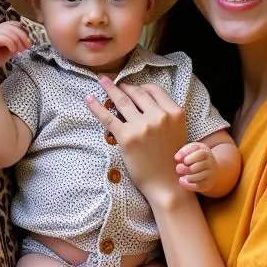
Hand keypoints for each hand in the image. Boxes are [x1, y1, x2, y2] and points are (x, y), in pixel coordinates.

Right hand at [0, 22, 31, 71]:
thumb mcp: (10, 48)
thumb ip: (17, 42)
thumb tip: (28, 40)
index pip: (14, 24)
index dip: (23, 32)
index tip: (28, 42)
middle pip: (14, 27)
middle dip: (23, 37)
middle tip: (26, 47)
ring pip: (10, 32)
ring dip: (18, 42)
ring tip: (19, 51)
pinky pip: (5, 38)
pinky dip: (12, 45)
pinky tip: (12, 51)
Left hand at [85, 78, 187, 199]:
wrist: (168, 185)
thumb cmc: (172, 160)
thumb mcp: (177, 131)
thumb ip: (165, 115)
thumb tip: (143, 103)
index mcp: (174, 113)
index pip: (154, 90)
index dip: (140, 86)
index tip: (131, 86)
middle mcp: (159, 116)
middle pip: (137, 93)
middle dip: (124, 86)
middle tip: (114, 82)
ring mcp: (142, 126)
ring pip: (122, 101)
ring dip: (110, 88)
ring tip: (101, 81)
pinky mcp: (126, 138)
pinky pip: (108, 117)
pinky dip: (96, 107)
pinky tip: (88, 99)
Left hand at [175, 142, 217, 192]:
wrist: (207, 168)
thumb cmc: (194, 157)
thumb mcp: (190, 150)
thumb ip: (183, 152)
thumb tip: (177, 158)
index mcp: (206, 152)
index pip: (201, 154)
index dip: (190, 157)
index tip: (179, 159)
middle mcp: (211, 162)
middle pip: (199, 166)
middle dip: (186, 168)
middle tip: (178, 168)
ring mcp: (211, 174)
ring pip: (199, 177)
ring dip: (187, 177)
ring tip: (182, 176)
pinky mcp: (208, 184)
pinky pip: (199, 186)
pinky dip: (188, 185)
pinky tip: (181, 180)